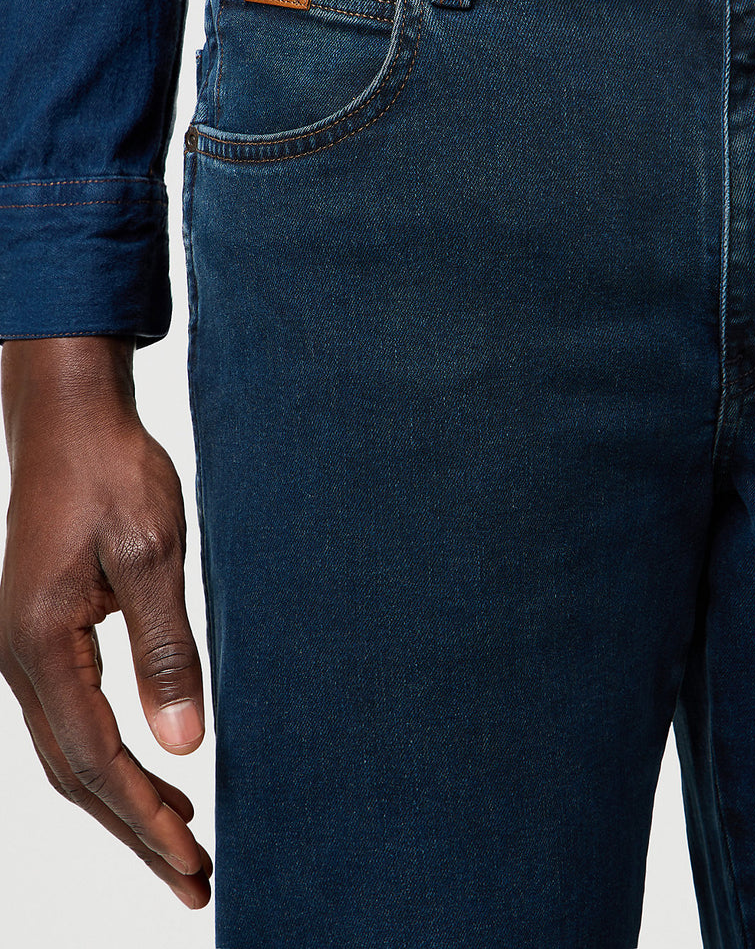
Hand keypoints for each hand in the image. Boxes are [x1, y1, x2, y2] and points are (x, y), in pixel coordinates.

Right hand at [0, 336, 211, 908]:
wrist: (69, 415)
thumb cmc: (111, 472)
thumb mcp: (151, 555)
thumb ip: (165, 651)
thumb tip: (184, 744)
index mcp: (41, 646)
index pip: (96, 759)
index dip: (144, 818)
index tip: (193, 862)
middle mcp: (20, 659)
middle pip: (75, 773)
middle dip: (134, 830)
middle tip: (194, 879)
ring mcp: (24, 647)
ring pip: (69, 750)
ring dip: (122, 799)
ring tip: (180, 839)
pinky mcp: (41, 631)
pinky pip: (70, 716)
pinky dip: (111, 755)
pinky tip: (150, 765)